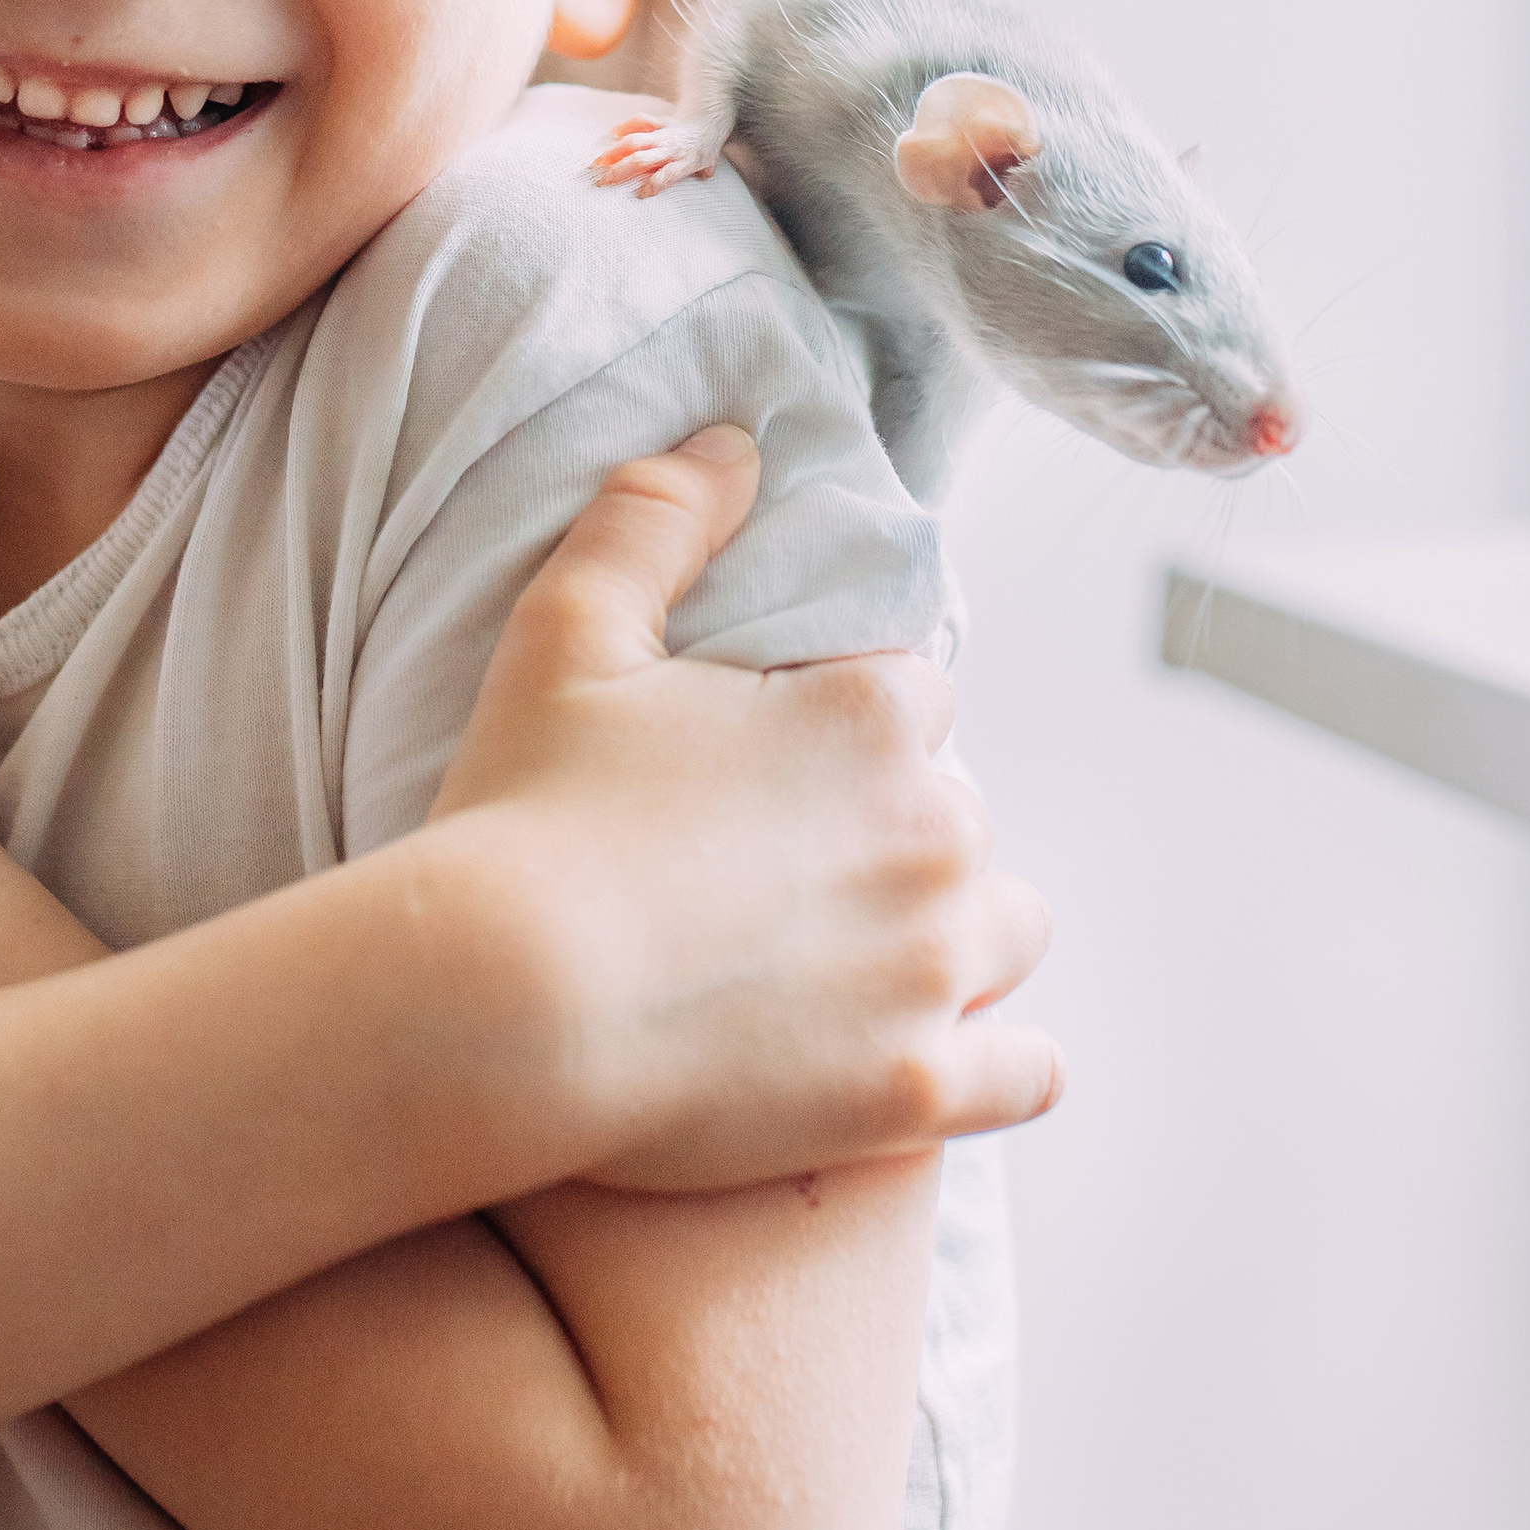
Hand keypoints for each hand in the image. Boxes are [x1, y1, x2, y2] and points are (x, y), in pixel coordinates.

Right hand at [431, 427, 1058, 1188]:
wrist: (502, 1003)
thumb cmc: (524, 813)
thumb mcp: (566, 632)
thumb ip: (654, 519)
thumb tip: (731, 439)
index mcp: (869, 716)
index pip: (911, 700)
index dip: (841, 735)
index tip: (770, 776)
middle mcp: (934, 833)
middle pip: (958, 816)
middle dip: (893, 836)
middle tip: (783, 878)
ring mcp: (937, 970)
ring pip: (1009, 932)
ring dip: (957, 938)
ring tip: (858, 962)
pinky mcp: (918, 1090)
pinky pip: (1027, 1073)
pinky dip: (992, 1064)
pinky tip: (925, 1057)